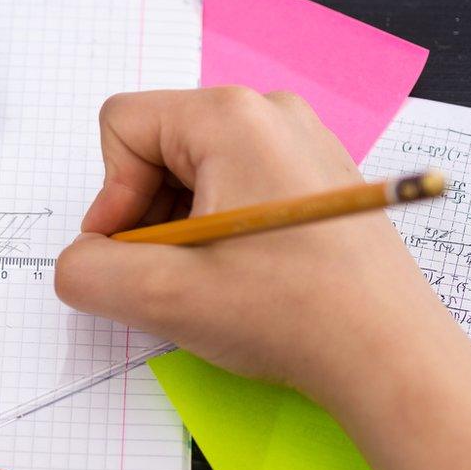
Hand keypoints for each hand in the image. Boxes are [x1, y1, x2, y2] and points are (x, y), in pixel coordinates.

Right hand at [55, 87, 444, 390]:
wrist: (391, 357)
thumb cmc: (290, 314)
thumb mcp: (162, 296)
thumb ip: (87, 271)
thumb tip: (80, 259)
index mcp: (231, 117)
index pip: (122, 126)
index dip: (110, 196)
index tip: (134, 255)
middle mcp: (269, 112)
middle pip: (159, 146)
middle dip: (146, 214)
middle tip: (173, 274)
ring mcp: (299, 140)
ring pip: (194, 169)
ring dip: (180, 226)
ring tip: (210, 279)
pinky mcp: (315, 174)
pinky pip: (235, 183)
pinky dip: (217, 227)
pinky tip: (243, 274)